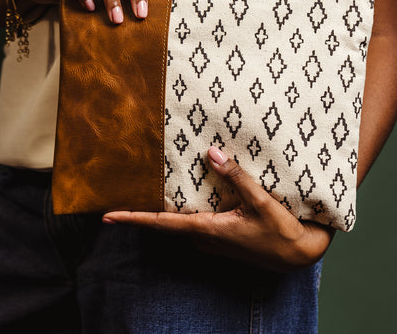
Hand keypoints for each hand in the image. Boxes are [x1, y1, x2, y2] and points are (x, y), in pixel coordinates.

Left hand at [103, 146, 334, 272]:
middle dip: (141, 212)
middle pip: (164, 223)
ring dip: (161, 211)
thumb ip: (235, 177)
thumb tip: (210, 153)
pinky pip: (193, 222)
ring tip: (145, 191)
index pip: (162, 223)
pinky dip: (181, 210)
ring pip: (178, 223)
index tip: (108, 216)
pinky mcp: (220, 237)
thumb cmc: (281, 232)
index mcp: (208, 229)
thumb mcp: (260, 201)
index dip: (134, 218)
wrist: (299, 255)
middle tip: (119, 198)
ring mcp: (211, 240)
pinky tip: (183, 196)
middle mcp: (204, 237)